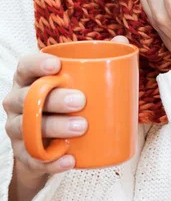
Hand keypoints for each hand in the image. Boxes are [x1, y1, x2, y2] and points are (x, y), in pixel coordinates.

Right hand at [2, 35, 127, 181]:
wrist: (50, 142)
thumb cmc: (65, 101)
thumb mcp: (78, 80)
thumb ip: (98, 59)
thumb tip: (121, 39)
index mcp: (29, 79)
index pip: (24, 67)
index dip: (36, 64)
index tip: (57, 65)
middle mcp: (18, 102)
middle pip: (28, 98)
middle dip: (54, 99)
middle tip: (81, 100)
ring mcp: (17, 129)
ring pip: (28, 129)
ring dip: (55, 128)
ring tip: (82, 127)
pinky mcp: (24, 154)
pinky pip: (33, 159)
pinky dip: (51, 161)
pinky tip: (70, 159)